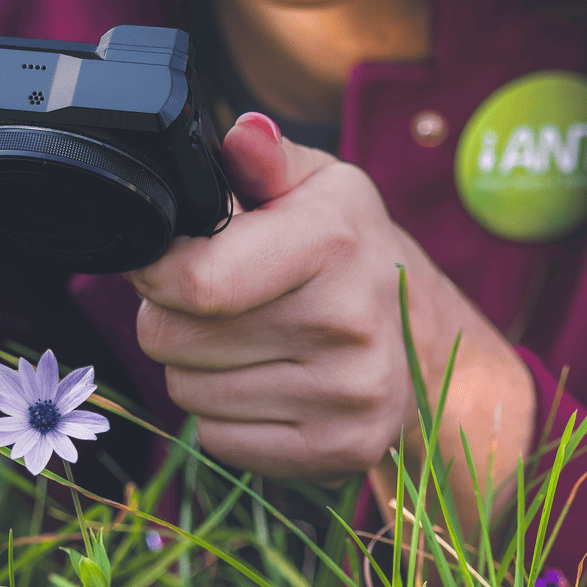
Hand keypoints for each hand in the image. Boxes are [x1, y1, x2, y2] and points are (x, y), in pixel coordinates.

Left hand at [128, 112, 533, 531]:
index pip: (196, 282)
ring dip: (196, 368)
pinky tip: (263, 382)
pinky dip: (222, 416)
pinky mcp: (338, 449)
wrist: (432, 342)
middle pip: (172, 340)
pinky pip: (218, 440)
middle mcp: (346, 322)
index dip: (153, 274)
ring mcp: (346, 395)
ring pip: (186, 394)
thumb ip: (267, 161)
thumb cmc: (354, 256)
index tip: (156, 265)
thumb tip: (241, 136)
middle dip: (171, 318)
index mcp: (333, 241)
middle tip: (211, 304)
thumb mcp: (321, 188)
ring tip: (243, 341)